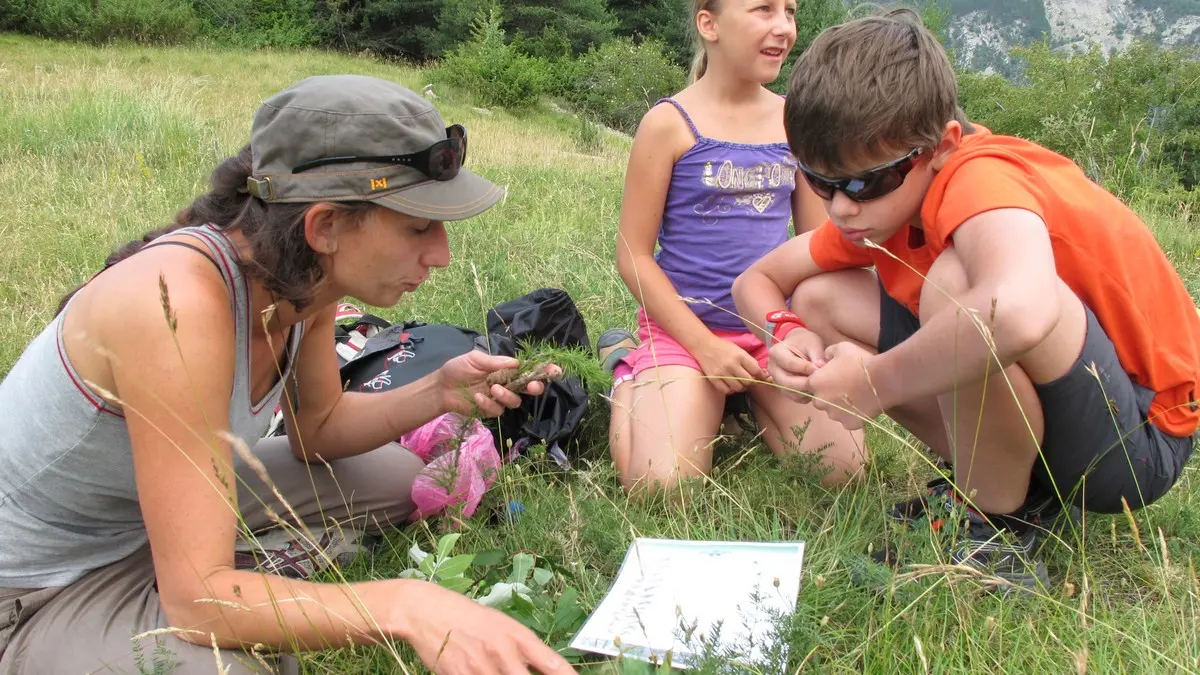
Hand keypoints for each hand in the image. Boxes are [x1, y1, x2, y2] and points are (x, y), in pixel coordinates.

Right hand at [396, 581, 574, 674]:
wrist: (427, 611)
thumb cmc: (469, 617)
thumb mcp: (502, 624)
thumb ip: (524, 648)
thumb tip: (548, 668)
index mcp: (518, 636)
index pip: (552, 664)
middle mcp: (503, 653)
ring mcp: (481, 667)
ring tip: (495, 672)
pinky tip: (478, 673)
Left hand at [438, 351, 557, 417]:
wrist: (441, 387)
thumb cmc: (458, 369)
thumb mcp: (475, 359)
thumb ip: (495, 362)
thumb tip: (516, 363)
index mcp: (506, 370)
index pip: (528, 370)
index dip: (543, 371)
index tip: (554, 370)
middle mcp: (507, 384)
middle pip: (529, 389)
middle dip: (535, 387)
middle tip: (533, 386)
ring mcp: (499, 399)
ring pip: (515, 401)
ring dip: (507, 395)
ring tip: (493, 388)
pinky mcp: (490, 411)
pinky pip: (497, 410)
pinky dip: (489, 403)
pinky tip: (477, 397)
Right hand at [694, 336, 767, 394]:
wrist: (704, 345)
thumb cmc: (724, 347)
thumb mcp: (739, 350)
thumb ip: (750, 362)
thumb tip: (763, 374)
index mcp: (740, 356)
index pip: (756, 371)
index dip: (762, 376)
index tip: (763, 377)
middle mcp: (732, 365)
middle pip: (748, 381)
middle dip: (752, 382)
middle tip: (751, 380)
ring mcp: (722, 373)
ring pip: (738, 388)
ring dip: (742, 387)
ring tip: (741, 383)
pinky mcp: (714, 378)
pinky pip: (726, 390)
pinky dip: (731, 390)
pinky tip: (731, 385)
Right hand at [766, 329, 826, 400]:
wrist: (799, 347)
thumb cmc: (805, 343)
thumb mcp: (812, 343)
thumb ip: (817, 354)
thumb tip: (820, 367)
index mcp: (776, 352)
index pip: (790, 364)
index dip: (806, 368)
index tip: (820, 368)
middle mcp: (772, 368)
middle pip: (786, 381)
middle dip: (805, 383)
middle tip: (820, 382)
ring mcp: (776, 380)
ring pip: (789, 392)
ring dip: (806, 391)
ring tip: (819, 385)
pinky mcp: (783, 389)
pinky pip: (794, 397)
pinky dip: (805, 396)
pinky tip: (815, 389)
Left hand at [804, 342, 882, 429]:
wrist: (882, 378)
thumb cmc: (859, 361)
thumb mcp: (841, 348)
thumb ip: (827, 353)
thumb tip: (824, 359)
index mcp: (814, 383)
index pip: (808, 385)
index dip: (820, 382)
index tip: (832, 378)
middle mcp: (820, 402)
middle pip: (820, 400)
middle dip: (829, 395)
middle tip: (845, 387)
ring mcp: (834, 415)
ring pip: (833, 411)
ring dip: (840, 406)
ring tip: (856, 396)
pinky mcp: (849, 424)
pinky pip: (847, 420)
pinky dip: (853, 415)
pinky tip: (863, 405)